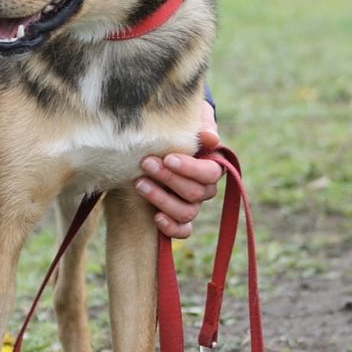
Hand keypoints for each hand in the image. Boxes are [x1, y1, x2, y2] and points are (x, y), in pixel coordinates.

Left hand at [134, 101, 222, 238]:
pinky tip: (155, 217)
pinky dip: (172, 227)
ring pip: (187, 212)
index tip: (168, 158)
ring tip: (139, 183)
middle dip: (169, 179)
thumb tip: (210, 138)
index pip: (211, 173)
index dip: (190, 169)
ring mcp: (192, 205)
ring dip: (162, 199)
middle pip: (196, 193)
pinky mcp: (178, 217)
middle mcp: (204, 188)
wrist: (155, 142)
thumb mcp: (190, 120)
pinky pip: (183, 231)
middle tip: (146, 163)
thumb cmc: (176, 128)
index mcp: (212, 165)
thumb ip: (202, 125)